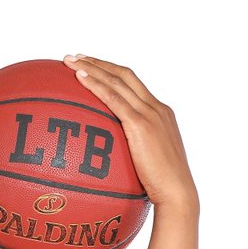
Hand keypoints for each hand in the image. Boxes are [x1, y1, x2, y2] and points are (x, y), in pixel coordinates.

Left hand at [63, 55, 196, 212]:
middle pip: (124, 75)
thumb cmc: (160, 185)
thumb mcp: (148, 160)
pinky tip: (80, 78)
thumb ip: (134, 149)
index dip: (111, 71)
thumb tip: (111, 156)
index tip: (91, 65)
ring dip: (92, 68)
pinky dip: (96, 84)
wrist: (177, 192)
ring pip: (118, 81)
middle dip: (98, 62)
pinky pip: (114, 99)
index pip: (133, 83)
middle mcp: (157, 108)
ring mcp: (150, 114)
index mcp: (160, 113)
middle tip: (74, 56)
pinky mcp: (141, 125)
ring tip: (70, 61)